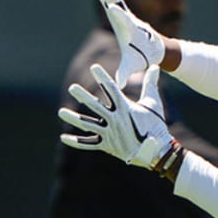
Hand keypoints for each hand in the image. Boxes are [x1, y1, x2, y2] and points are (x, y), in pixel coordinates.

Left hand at [59, 65, 175, 169]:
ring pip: (88, 125)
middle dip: (83, 96)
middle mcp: (115, 119)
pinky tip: (63, 138)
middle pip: (95, 106)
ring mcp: (110, 133)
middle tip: (72, 88)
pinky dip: (76, 142)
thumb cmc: (156, 126)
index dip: (103, 77)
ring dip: (73, 118)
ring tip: (61, 112)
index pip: (111, 89)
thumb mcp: (153, 103)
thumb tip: (154, 66)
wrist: (156, 152)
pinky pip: (89, 144)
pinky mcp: (107, 145)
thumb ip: (150, 84)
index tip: (94, 67)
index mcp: (125, 108)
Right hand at [85, 0, 166, 83]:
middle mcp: (127, 18)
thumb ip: (126, 73)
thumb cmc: (144, 57)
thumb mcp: (134, 65)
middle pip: (116, 2)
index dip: (118, 12)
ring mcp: (125, 14)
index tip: (111, 5)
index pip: (122, 18)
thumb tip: (120, 85)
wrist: (157, 49)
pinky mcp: (122, 13)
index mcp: (129, 28)